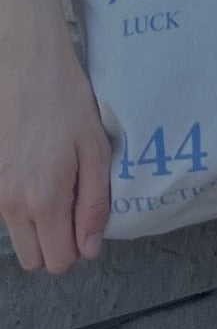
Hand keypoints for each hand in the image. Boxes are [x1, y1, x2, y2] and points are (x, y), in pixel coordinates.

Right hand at [0, 20, 111, 272]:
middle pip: (33, 258)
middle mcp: (10, 203)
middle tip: (76, 206)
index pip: (57, 261)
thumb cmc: (68, 105)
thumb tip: (89, 249)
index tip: (89, 223)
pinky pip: (6, 212)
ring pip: (18, 236)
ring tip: (59, 184)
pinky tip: (39, 173)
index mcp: (43, 200)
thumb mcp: (95, 152)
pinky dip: (23, 204)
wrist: (25, 67)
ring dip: (39, 224)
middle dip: (57, 243)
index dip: (78, 249)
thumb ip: (93, 205)